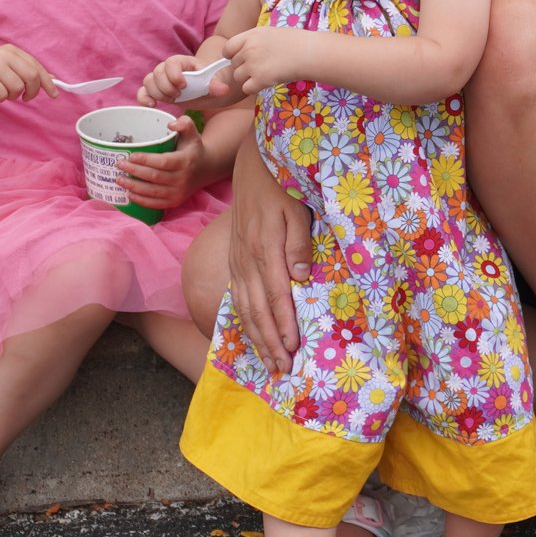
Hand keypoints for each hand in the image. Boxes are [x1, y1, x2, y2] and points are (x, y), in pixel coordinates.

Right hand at [0, 43, 54, 102]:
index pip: (36, 66)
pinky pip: (2, 95)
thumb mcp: (7, 69)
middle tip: (25, 97)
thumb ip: (26, 72)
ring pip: (17, 88)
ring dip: (12, 96)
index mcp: (12, 51)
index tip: (54, 95)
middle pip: (31, 76)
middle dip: (32, 91)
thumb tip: (52, 78)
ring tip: (2, 92)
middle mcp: (4, 54)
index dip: (47, 82)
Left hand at [118, 114, 208, 211]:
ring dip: (133, 186)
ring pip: (152, 191)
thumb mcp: (192, 134)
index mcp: (185, 161)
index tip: (130, 156)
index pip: (162, 162)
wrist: (206, 170)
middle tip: (119, 165)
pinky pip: (155, 203)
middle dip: (134, 171)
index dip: (145, 160)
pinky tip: (129, 194)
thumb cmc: (193, 149)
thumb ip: (184, 123)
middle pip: (154, 177)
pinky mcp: (175, 202)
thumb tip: (170, 124)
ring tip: (119, 179)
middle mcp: (183, 178)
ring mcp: (179, 192)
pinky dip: (141, 200)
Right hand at [139, 37, 233, 109]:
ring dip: (158, 93)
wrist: (207, 90)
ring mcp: (162, 80)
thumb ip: (216, 86)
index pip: (172, 63)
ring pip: (149, 81)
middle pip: (157, 72)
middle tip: (179, 96)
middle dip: (167, 87)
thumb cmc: (210, 83)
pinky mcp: (157, 91)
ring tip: (173, 100)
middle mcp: (169, 68)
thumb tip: (223, 89)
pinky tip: (152, 106)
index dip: (174, 74)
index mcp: (183, 62)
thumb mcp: (216, 83)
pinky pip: (143, 92)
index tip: (184, 86)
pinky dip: (144, 98)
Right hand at [224, 166, 312, 364]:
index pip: (276, 295)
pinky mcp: (234, 261)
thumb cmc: (282, 186)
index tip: (292, 348)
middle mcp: (246, 260)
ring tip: (269, 362)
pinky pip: (237, 297)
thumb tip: (300, 277)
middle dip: (269, 342)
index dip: (284, 324)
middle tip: (282, 369)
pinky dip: (244, 321)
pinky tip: (252, 336)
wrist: (253, 167)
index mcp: (264, 249)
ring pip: (244, 308)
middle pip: (257, 309)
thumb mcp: (297, 209)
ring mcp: (237, 262)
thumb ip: (300, 242)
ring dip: (256, 338)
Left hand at [225, 26, 302, 96]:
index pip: (228, 48)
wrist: (310, 53)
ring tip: (265, 75)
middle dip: (244, 68)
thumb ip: (255, 40)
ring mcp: (253, 64)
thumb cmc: (297, 42)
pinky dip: (254, 88)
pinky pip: (246, 88)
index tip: (243, 59)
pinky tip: (266, 83)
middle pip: (234, 64)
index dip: (233, 55)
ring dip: (248, 79)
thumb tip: (244, 50)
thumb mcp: (271, 33)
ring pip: (238, 77)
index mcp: (251, 36)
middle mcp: (249, 49)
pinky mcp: (260, 79)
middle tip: (261, 68)